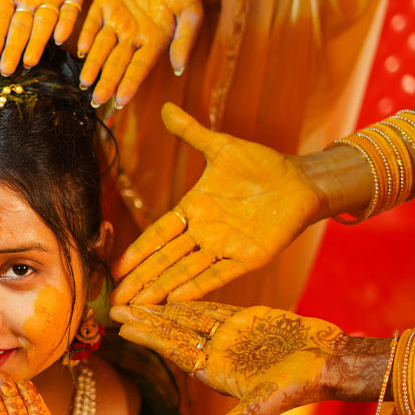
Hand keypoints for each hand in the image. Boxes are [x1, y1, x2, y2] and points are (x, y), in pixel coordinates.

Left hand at [77, 0, 201, 107]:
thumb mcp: (191, 10)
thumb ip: (184, 39)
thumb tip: (179, 67)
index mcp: (153, 41)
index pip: (139, 67)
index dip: (130, 84)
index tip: (120, 100)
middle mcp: (132, 35)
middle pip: (117, 63)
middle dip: (107, 82)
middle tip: (96, 100)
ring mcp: (116, 20)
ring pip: (101, 48)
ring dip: (93, 64)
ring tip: (84, 82)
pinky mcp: (103, 2)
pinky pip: (92, 22)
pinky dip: (86, 35)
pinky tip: (80, 49)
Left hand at [110, 301, 379, 414]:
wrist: (330, 362)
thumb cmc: (298, 387)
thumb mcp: (259, 410)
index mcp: (214, 372)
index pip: (172, 351)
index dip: (148, 337)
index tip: (122, 327)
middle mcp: (217, 354)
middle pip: (172, 333)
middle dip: (144, 320)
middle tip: (114, 305)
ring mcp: (230, 336)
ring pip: (187, 318)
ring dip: (162, 308)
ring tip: (135, 296)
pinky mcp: (246, 319)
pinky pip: (211, 306)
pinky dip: (190, 300)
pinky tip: (170, 292)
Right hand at [111, 103, 322, 304]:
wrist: (300, 181)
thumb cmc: (261, 165)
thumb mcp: (221, 146)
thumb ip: (191, 132)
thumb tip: (165, 108)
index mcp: (193, 209)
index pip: (157, 235)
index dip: (136, 252)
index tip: (115, 268)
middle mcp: (204, 233)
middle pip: (165, 260)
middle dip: (140, 280)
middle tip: (115, 301)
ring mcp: (224, 247)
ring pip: (185, 272)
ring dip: (161, 289)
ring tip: (138, 307)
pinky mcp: (247, 258)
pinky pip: (217, 275)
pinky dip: (196, 287)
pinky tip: (175, 300)